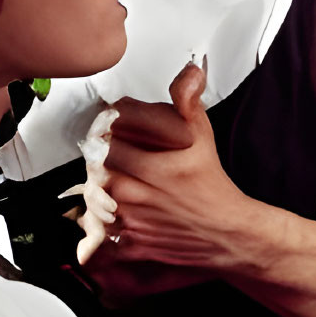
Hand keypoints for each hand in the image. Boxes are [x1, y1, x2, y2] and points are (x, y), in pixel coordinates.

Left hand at [84, 64, 261, 302]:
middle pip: (96, 165)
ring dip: (101, 188)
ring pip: (92, 194)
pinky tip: (121, 210)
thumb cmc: (209, 182)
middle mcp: (135, 194)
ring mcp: (128, 221)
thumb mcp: (203, 134)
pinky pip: (94, 229)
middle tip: (124, 159)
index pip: (106, 136)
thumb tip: (189, 72)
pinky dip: (100, 222)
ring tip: (124, 183)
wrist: (224, 230)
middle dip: (107, 159)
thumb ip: (188, 101)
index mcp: (153, 165)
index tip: (119, 132)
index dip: (112, 131)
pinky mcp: (125, 244)